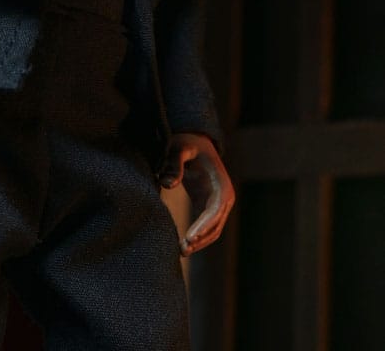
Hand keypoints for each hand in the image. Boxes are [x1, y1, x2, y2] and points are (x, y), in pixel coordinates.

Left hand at [160, 132, 234, 256]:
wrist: (194, 140)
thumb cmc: (186, 143)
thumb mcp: (178, 148)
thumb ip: (173, 163)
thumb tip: (167, 184)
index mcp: (221, 184)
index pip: (215, 209)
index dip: (204, 225)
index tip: (191, 237)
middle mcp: (224, 197)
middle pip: (216, 225)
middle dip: (201, 239)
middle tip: (182, 249)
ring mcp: (218, 204)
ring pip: (212, 230)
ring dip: (199, 242)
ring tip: (181, 251)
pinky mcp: (208, 207)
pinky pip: (205, 227)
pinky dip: (197, 237)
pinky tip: (182, 245)